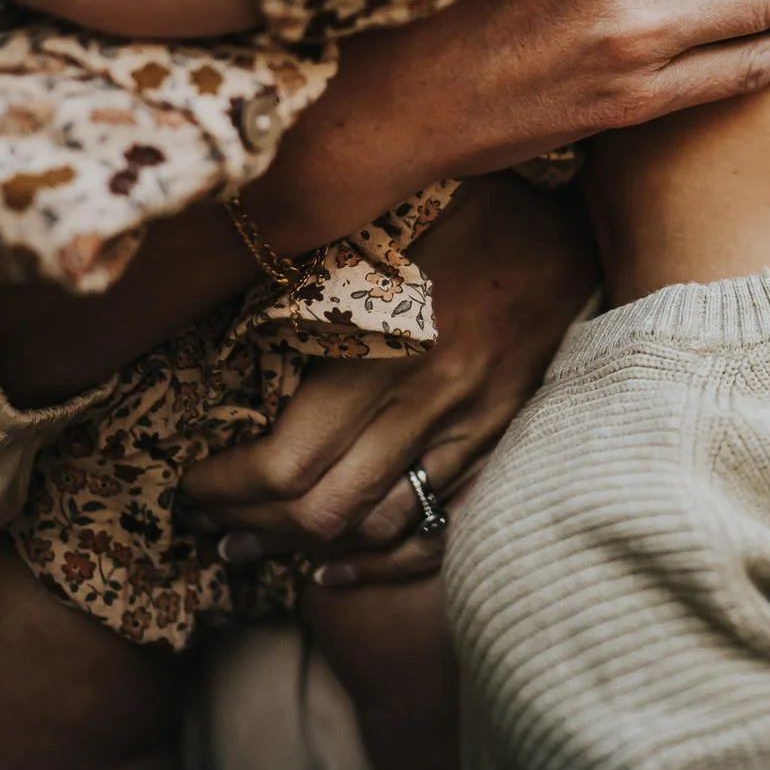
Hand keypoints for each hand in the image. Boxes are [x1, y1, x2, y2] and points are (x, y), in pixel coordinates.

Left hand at [179, 174, 596, 583]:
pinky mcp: (499, 438)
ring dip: (301, 548)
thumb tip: (222, 265)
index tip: (186, 480)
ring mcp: (471, 428)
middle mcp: (429, 401)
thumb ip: (311, 247)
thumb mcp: (386, 210)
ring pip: (374, 528)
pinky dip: (378, 561)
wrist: (583, 222)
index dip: (222, 486)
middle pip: (320, 510)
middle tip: (200, 519)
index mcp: (387, 346)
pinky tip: (333, 569)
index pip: (284, 463)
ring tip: (249, 543)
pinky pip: (435, 526)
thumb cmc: (474, 200)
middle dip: (247, 524)